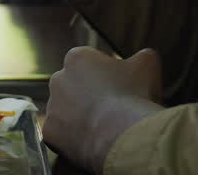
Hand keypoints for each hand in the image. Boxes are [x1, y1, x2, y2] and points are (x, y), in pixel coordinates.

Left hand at [43, 47, 165, 173]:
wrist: (121, 134)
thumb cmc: (133, 95)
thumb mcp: (147, 65)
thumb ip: (142, 56)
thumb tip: (144, 57)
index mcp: (77, 58)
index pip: (89, 63)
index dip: (106, 75)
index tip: (119, 87)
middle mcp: (58, 79)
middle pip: (74, 85)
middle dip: (88, 94)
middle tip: (111, 108)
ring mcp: (51, 107)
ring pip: (66, 111)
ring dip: (80, 116)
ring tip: (103, 127)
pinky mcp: (50, 133)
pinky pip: (62, 135)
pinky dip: (74, 139)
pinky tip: (93, 141)